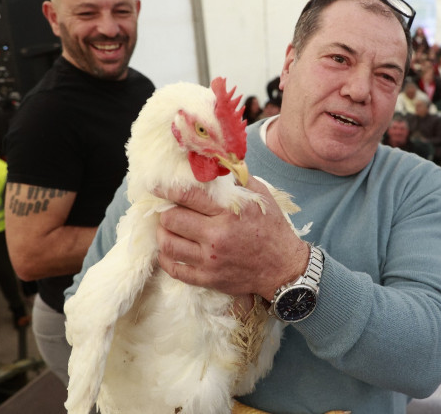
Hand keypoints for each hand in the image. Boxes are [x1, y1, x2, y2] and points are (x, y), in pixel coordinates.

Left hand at [155, 177, 309, 300]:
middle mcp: (217, 237)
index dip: (166, 190)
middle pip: (172, 220)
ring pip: (169, 246)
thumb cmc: (272, 229)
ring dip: (163, 235)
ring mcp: (211, 261)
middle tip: (165, 210)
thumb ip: (238, 179)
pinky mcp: (209, 279)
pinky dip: (166, 259)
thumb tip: (217, 162)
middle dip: (165, 213)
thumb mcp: (261, 197)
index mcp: (229, 213)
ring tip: (166, 229)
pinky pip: (175, 270)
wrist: (284, 267)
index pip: (187, 197)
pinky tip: (170, 251)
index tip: (156, 187)